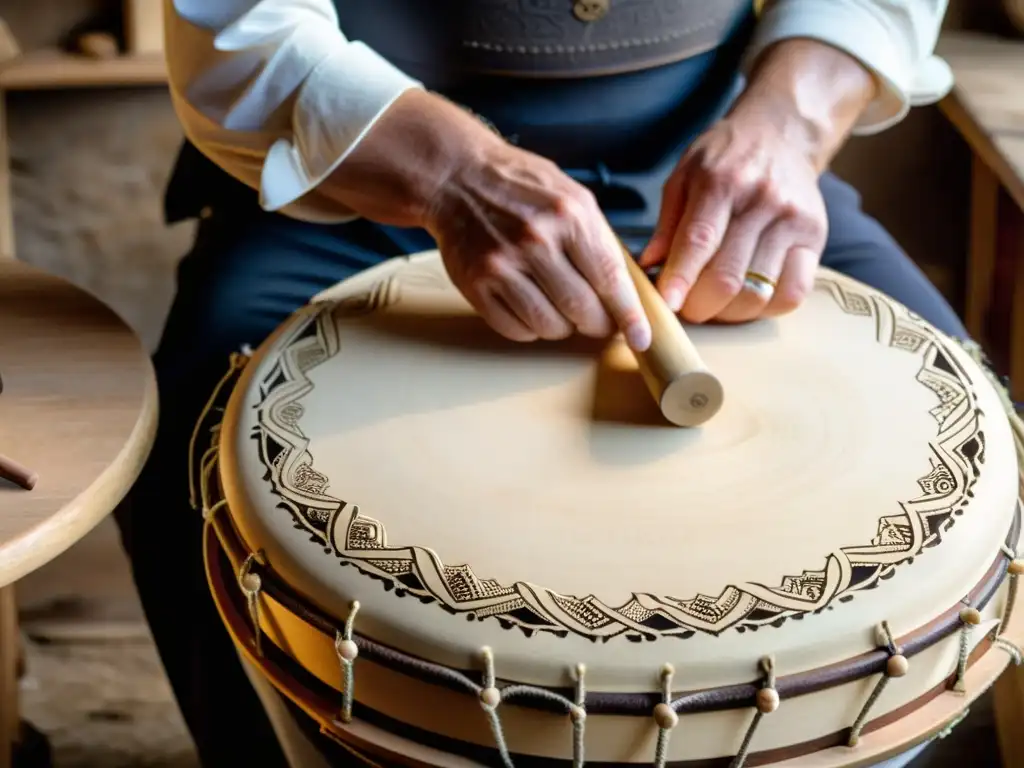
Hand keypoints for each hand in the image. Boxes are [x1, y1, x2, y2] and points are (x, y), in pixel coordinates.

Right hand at [426, 142, 649, 349]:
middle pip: (582, 309)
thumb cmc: (519, 187)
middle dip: (597, 325)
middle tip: (599, 323)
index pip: (610, 279)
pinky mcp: (476, 285)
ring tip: (560, 309)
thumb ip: (598, 239)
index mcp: (569, 215)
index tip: (640, 338)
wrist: (456, 178)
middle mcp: (536, 240)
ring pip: (549, 326)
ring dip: (563, 327)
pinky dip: (530, 327)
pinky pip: (515, 329)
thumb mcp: (571, 196)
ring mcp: (502, 265)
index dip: (628, 315)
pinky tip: (530, 306)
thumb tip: (627, 289)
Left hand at [639, 115, 827, 324]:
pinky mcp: (815, 237)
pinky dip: (765, 309)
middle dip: (700, 305)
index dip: (681, 278)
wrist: (780, 135)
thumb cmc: (723, 161)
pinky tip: (748, 300)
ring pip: (758, 292)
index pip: (699, 240)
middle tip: (688, 308)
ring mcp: (793, 220)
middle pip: (728, 276)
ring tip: (715, 305)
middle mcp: (762, 200)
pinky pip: (792, 293)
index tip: (667, 305)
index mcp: (722, 181)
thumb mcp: (685, 176)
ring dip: (729, 313)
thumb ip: (667, 223)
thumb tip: (647, 267)